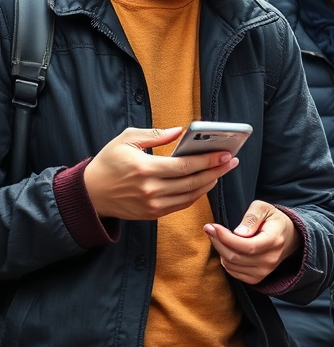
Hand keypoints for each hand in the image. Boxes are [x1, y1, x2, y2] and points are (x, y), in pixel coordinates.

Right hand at [83, 127, 238, 219]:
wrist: (89, 195)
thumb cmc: (108, 162)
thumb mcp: (127, 139)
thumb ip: (155, 134)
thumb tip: (180, 131)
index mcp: (145, 169)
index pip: (185, 166)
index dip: (208, 161)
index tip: (226, 154)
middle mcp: (150, 190)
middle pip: (192, 182)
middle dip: (216, 171)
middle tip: (232, 161)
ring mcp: (152, 205)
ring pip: (190, 196)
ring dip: (209, 183)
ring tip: (222, 171)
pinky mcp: (152, 214)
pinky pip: (181, 205)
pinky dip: (196, 194)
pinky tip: (205, 183)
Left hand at [204, 201, 300, 284]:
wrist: (288, 237)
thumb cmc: (273, 220)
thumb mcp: (264, 208)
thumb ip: (252, 217)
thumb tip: (238, 233)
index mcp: (274, 241)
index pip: (246, 246)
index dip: (226, 238)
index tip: (212, 227)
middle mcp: (270, 260)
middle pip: (235, 257)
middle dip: (218, 242)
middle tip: (210, 229)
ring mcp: (264, 271)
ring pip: (231, 265)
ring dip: (220, 251)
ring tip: (219, 237)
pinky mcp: (257, 278)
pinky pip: (233, 272)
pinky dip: (226, 261)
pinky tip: (228, 249)